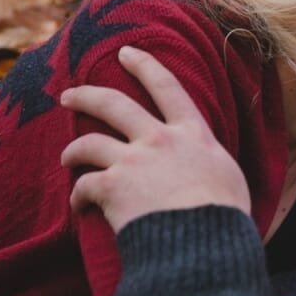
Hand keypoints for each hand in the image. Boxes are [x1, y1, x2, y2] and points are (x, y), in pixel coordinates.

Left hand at [60, 46, 250, 232]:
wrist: (203, 244)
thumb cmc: (225, 218)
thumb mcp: (229, 179)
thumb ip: (210, 165)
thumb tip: (208, 171)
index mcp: (192, 135)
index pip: (168, 88)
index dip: (146, 66)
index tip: (127, 52)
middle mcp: (159, 140)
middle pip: (114, 104)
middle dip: (87, 95)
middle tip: (69, 94)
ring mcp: (132, 162)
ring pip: (88, 142)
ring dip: (73, 150)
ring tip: (67, 158)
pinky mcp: (111, 187)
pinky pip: (82, 185)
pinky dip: (78, 197)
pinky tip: (79, 206)